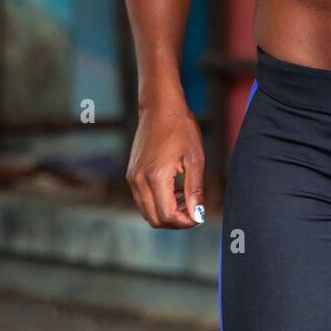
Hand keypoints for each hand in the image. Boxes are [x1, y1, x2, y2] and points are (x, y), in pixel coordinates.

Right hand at [126, 100, 205, 227]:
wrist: (160, 108)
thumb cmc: (181, 128)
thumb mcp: (195, 159)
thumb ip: (195, 190)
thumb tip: (198, 215)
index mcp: (156, 177)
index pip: (167, 216)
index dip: (185, 222)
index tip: (199, 216)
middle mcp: (139, 181)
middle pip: (155, 219)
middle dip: (176, 221)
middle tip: (194, 211)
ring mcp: (133, 178)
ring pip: (147, 211)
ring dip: (167, 212)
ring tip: (186, 198)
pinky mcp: (132, 174)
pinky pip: (143, 199)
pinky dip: (158, 202)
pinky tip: (175, 190)